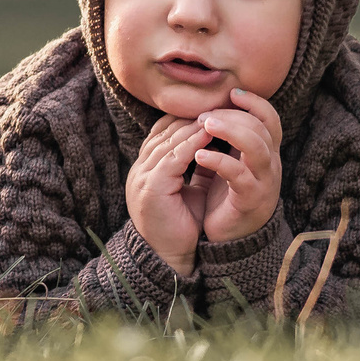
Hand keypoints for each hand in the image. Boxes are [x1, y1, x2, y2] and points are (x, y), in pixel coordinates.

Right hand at [123, 116, 208, 278]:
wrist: (168, 257)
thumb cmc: (181, 226)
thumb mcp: (188, 190)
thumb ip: (194, 167)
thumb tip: (213, 144)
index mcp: (147, 167)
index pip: (164, 130)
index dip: (187, 117)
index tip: (213, 108)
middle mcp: (141, 167)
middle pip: (165, 129)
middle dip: (193, 115)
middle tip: (218, 102)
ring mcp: (143, 175)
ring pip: (169, 139)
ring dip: (194, 125)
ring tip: (218, 113)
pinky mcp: (152, 185)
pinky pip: (173, 156)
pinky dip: (192, 143)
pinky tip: (209, 133)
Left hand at [189, 88, 281, 245]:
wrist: (231, 241)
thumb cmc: (227, 198)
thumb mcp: (231, 164)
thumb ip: (228, 141)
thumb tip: (211, 108)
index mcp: (266, 154)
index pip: (270, 118)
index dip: (254, 102)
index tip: (231, 92)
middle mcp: (271, 165)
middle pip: (261, 127)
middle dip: (232, 115)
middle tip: (204, 114)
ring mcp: (264, 182)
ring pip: (256, 146)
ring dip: (230, 130)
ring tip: (204, 125)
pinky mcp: (250, 200)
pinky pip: (239, 175)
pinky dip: (219, 161)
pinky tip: (199, 156)